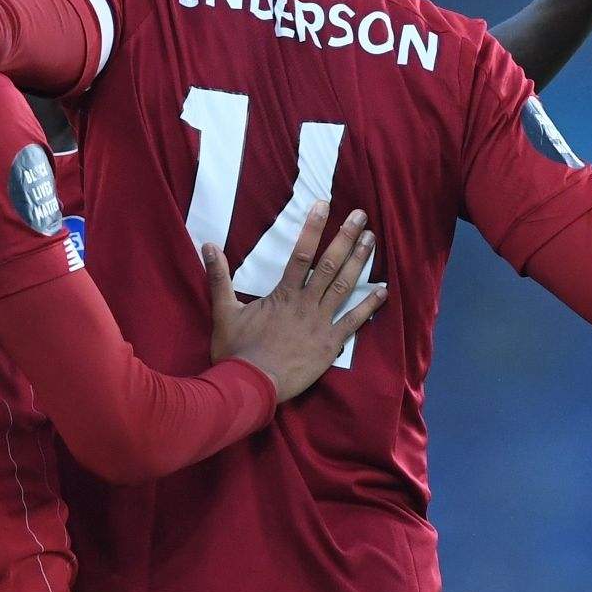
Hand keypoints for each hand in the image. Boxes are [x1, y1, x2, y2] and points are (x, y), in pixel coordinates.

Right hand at [201, 202, 385, 403]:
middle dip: (346, 237)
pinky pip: (354, 322)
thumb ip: (218, 277)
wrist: (250, 386)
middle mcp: (305, 304)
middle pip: (329, 264)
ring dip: (359, 262)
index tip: (325, 205)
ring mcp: (320, 324)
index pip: (301, 253)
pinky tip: (383, 290)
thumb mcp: (223, 312)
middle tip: (361, 216)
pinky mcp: (330, 345)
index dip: (314, 227)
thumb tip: (207, 245)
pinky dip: (369, 306)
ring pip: (344, 287)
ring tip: (372, 239)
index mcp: (283, 294)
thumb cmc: (236, 351)